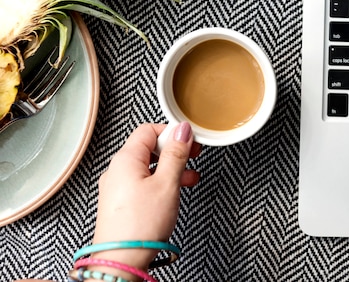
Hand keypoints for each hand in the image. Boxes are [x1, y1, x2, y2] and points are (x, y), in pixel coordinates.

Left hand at [90, 123, 201, 272]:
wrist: (122, 259)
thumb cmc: (139, 225)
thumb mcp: (167, 183)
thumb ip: (176, 154)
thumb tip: (181, 130)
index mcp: (125, 159)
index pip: (149, 130)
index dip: (171, 132)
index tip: (189, 141)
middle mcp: (117, 170)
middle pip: (148, 147)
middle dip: (173, 151)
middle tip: (192, 157)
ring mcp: (117, 187)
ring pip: (147, 166)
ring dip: (170, 169)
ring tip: (188, 178)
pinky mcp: (121, 203)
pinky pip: (143, 183)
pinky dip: (160, 183)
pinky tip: (173, 193)